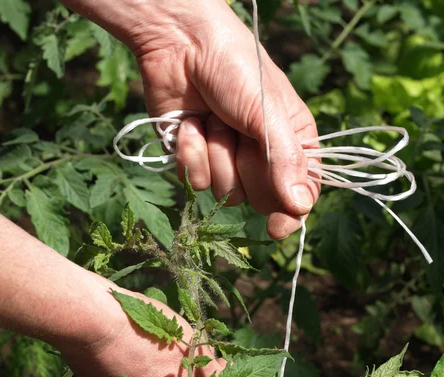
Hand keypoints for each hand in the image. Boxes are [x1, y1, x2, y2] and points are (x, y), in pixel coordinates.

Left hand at [134, 0, 320, 238]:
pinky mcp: (196, 160)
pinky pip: (195, 182)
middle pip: (261, 200)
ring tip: (212, 118)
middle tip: (239, 131)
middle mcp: (263, 158)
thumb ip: (286, 160)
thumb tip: (299, 207)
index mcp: (292, 144)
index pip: (302, 194)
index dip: (290, 213)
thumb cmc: (235, 68)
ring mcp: (228, 161)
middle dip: (247, 167)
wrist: (180, 43)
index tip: (275, 228)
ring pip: (225, 193)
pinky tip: (191, 123)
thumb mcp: (268, 111)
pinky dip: (191, 151)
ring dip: (216, 154)